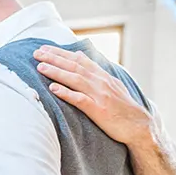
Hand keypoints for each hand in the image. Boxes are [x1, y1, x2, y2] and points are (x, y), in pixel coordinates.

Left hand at [34, 46, 152, 146]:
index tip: (44, 48)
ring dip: (56, 72)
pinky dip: (66, 93)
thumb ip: (95, 71)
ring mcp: (99, 95)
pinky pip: (80, 99)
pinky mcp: (98, 110)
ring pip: (75, 79)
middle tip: (36, 53)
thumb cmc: (122, 107)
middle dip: (54, 58)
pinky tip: (53, 89)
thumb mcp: (110, 85)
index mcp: (102, 76)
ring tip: (40, 67)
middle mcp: (100, 82)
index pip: (79, 59)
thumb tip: (81, 56)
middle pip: (74, 66)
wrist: (138, 126)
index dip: (61, 53)